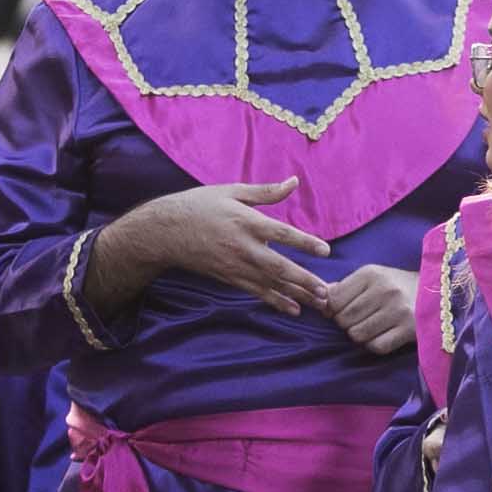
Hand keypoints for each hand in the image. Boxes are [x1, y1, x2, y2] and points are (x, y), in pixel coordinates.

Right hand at [96, 180, 326, 320]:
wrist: (165, 231)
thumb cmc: (199, 206)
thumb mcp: (231, 191)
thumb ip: (265, 192)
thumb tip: (294, 182)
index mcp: (246, 221)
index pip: (282, 233)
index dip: (305, 243)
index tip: (326, 251)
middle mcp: (243, 247)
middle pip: (279, 267)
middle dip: (304, 280)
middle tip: (326, 292)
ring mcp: (235, 266)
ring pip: (270, 284)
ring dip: (296, 295)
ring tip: (318, 304)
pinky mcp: (228, 278)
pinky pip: (256, 292)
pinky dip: (275, 301)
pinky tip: (292, 309)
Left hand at [322, 260, 417, 361]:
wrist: (437, 291)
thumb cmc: (397, 285)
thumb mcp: (373, 277)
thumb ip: (345, 287)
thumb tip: (320, 298)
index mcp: (372, 274)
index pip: (334, 299)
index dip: (332, 309)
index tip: (341, 310)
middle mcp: (385, 290)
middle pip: (344, 319)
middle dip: (346, 323)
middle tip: (358, 320)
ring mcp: (398, 310)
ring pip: (357, 335)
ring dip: (359, 335)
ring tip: (370, 327)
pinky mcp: (409, 329)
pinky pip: (377, 346)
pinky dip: (374, 344)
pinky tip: (382, 335)